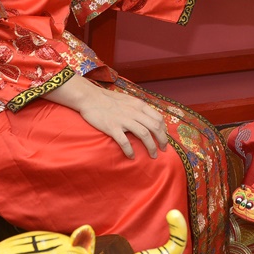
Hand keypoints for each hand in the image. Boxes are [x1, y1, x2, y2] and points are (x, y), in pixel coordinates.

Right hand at [48, 76, 169, 158]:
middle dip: (162, 140)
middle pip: (155, 127)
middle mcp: (134, 112)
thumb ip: (138, 108)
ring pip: (144, 134)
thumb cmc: (108, 99)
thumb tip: (148, 118)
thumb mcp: (128, 100)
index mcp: (139, 105)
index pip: (158, 118)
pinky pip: (125, 141)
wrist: (90, 97)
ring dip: (151, 147)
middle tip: (163, 150)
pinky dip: (130, 150)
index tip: (164, 138)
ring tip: (153, 156)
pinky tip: (132, 156)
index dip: (164, 130)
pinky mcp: (112, 127)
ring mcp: (123, 120)